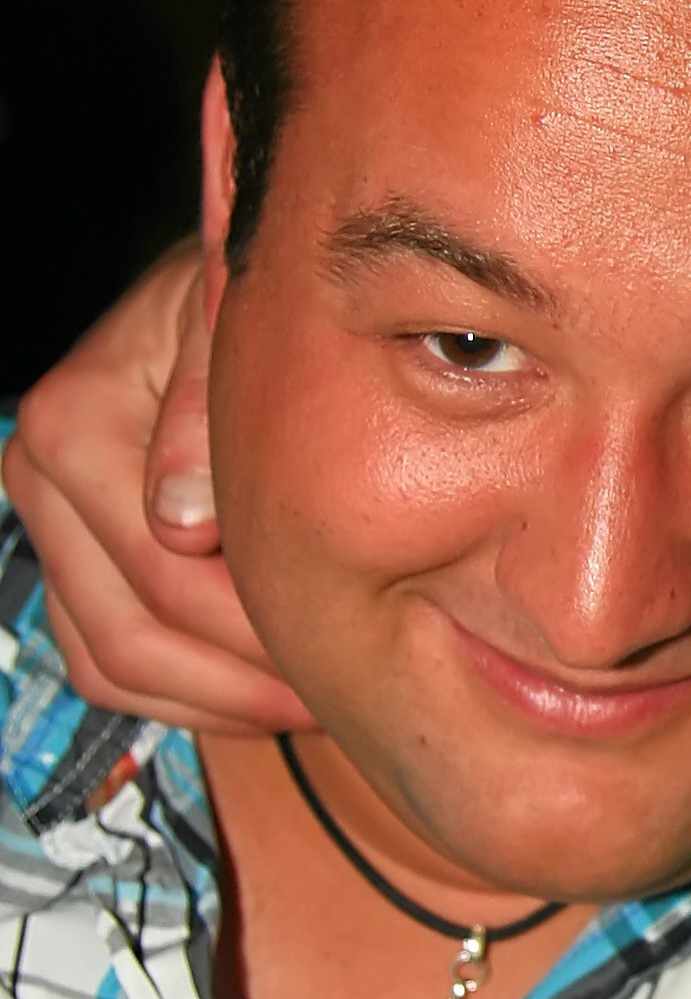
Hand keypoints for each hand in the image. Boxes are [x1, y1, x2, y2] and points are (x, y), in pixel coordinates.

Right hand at [1, 242, 312, 734]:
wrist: (217, 296)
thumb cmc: (243, 308)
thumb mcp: (236, 325)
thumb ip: (203, 412)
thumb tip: (183, 522)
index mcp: (73, 425)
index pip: (166, 574)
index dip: (257, 630)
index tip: (342, 648)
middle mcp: (40, 480)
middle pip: (132, 636)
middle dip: (241, 681)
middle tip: (336, 692)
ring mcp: (50, 527)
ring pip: (112, 666)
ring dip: (214, 702)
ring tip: (308, 698)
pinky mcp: (71, 561)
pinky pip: (107, 663)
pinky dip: (182, 694)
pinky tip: (262, 692)